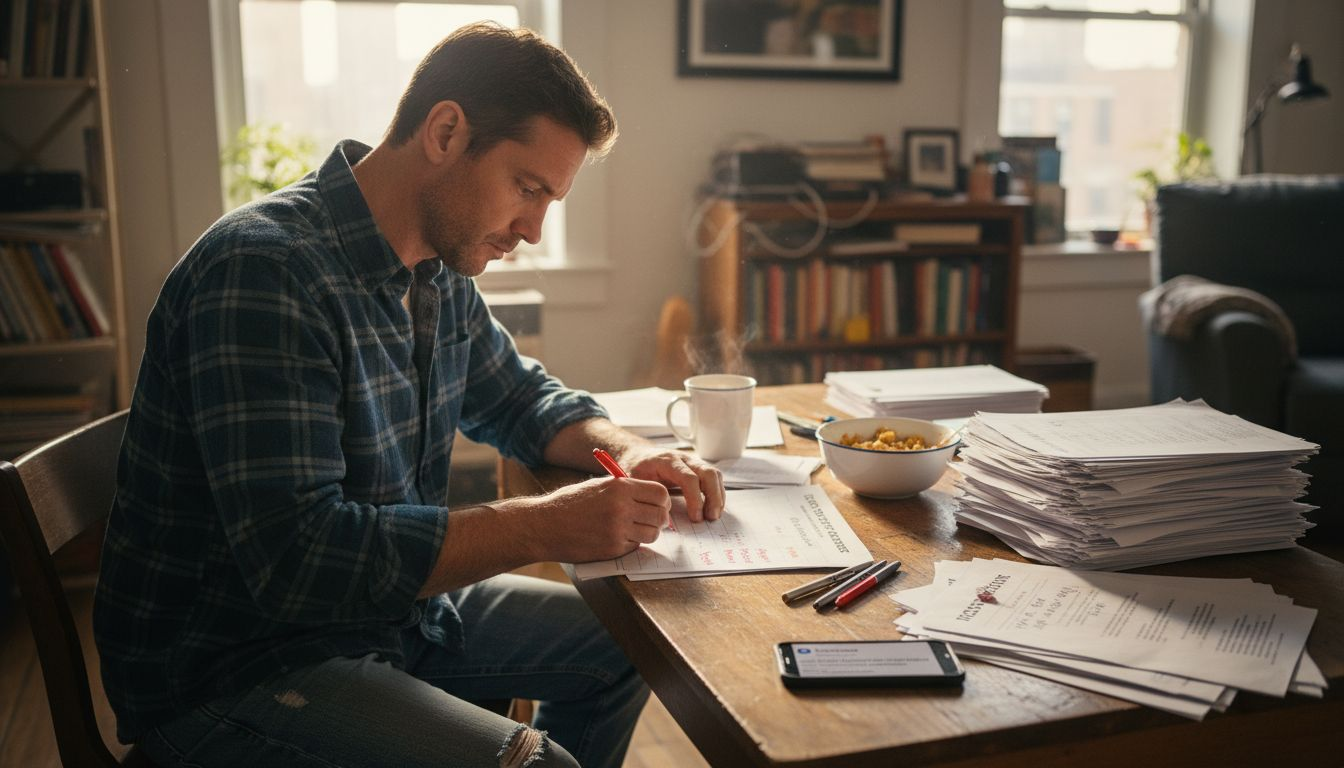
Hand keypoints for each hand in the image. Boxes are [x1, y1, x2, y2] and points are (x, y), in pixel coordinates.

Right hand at [531, 476, 672, 562]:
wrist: (544, 525)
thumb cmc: (569, 503)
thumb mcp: (598, 486)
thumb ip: (625, 489)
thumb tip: (650, 495)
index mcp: (620, 487)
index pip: (660, 493)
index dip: (663, 501)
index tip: (659, 505)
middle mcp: (622, 508)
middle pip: (660, 515)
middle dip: (659, 519)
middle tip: (651, 520)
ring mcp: (617, 530)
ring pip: (652, 534)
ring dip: (648, 533)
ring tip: (636, 530)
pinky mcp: (612, 549)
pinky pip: (636, 546)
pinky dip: (632, 543)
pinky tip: (618, 538)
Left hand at [618, 446, 724, 522]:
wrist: (636, 456)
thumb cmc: (634, 470)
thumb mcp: (634, 483)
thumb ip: (646, 498)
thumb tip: (663, 518)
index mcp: (666, 461)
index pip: (689, 478)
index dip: (695, 499)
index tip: (696, 517)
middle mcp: (683, 458)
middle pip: (708, 472)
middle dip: (713, 497)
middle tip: (711, 518)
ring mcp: (692, 461)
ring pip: (714, 474)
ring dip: (718, 496)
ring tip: (714, 516)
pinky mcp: (696, 468)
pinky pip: (713, 477)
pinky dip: (717, 493)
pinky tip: (713, 508)